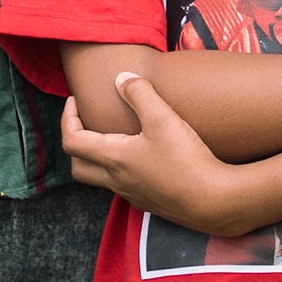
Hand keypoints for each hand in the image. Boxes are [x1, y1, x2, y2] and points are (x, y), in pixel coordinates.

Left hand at [63, 76, 240, 230]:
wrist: (213, 201)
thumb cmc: (186, 160)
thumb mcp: (163, 118)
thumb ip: (140, 93)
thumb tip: (121, 78)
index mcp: (113, 158)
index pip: (72, 140)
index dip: (67, 118)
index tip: (76, 101)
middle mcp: (117, 180)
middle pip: (78, 166)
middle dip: (75, 142)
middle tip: (86, 122)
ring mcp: (132, 194)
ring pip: (101, 178)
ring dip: (98, 157)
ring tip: (114, 137)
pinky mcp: (150, 202)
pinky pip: (124, 186)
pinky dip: (122, 170)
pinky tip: (143, 158)